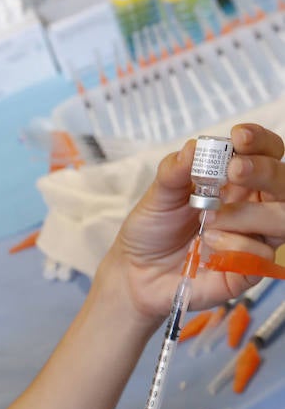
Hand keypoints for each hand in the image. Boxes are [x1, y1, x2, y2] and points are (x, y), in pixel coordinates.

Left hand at [105, 124, 284, 325]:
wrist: (137, 271)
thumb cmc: (155, 228)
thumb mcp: (159, 194)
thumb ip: (176, 170)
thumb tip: (195, 147)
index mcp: (238, 181)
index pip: (268, 153)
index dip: (260, 142)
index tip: (238, 137)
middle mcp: (254, 206)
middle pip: (284, 182)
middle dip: (265, 171)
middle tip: (234, 169)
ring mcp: (254, 237)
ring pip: (282, 217)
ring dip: (247, 214)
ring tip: (208, 219)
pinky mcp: (248, 268)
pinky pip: (262, 253)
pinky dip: (236, 246)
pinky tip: (209, 247)